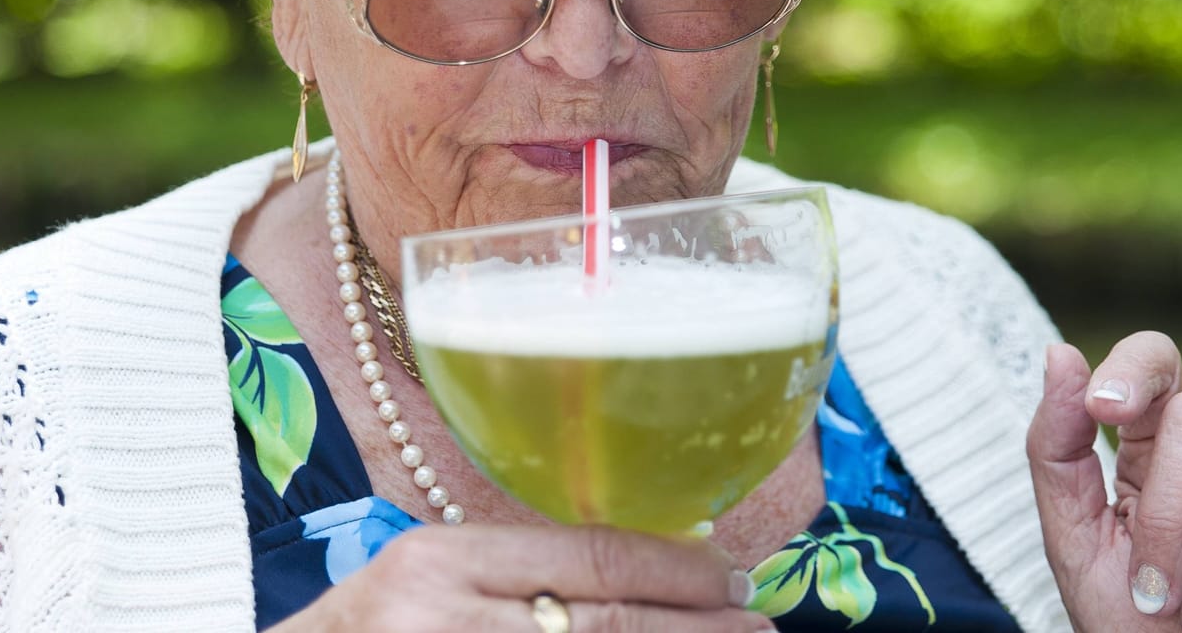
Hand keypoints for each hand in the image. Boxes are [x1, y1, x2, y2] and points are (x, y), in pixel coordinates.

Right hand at [273, 522, 771, 631]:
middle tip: (760, 628)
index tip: (732, 577)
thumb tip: (643, 572)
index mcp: (439, 560)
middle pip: (605, 624)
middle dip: (696, 630)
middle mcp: (441, 618)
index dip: (673, 569)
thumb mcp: (421, 583)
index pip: (584, 556)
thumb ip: (513, 573)